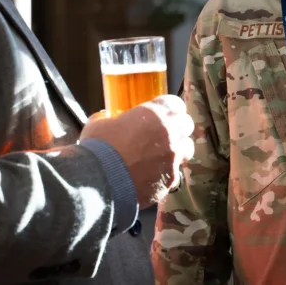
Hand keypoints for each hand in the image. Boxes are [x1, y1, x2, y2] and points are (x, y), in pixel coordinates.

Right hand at [80, 95, 194, 207]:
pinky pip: (174, 173)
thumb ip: (109, 119)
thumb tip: (106, 119)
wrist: (100, 182)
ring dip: (177, 150)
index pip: (175, 103)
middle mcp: (169, 133)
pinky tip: (152, 177)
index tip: (162, 113)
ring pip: (187, 149)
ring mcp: (172, 158)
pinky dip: (165, 174)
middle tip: (164, 134)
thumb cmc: (99, 149)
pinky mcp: (170, 180)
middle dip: (178, 127)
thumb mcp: (99, 124)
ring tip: (162, 156)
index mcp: (154, 114)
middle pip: (187, 124)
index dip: (168, 108)